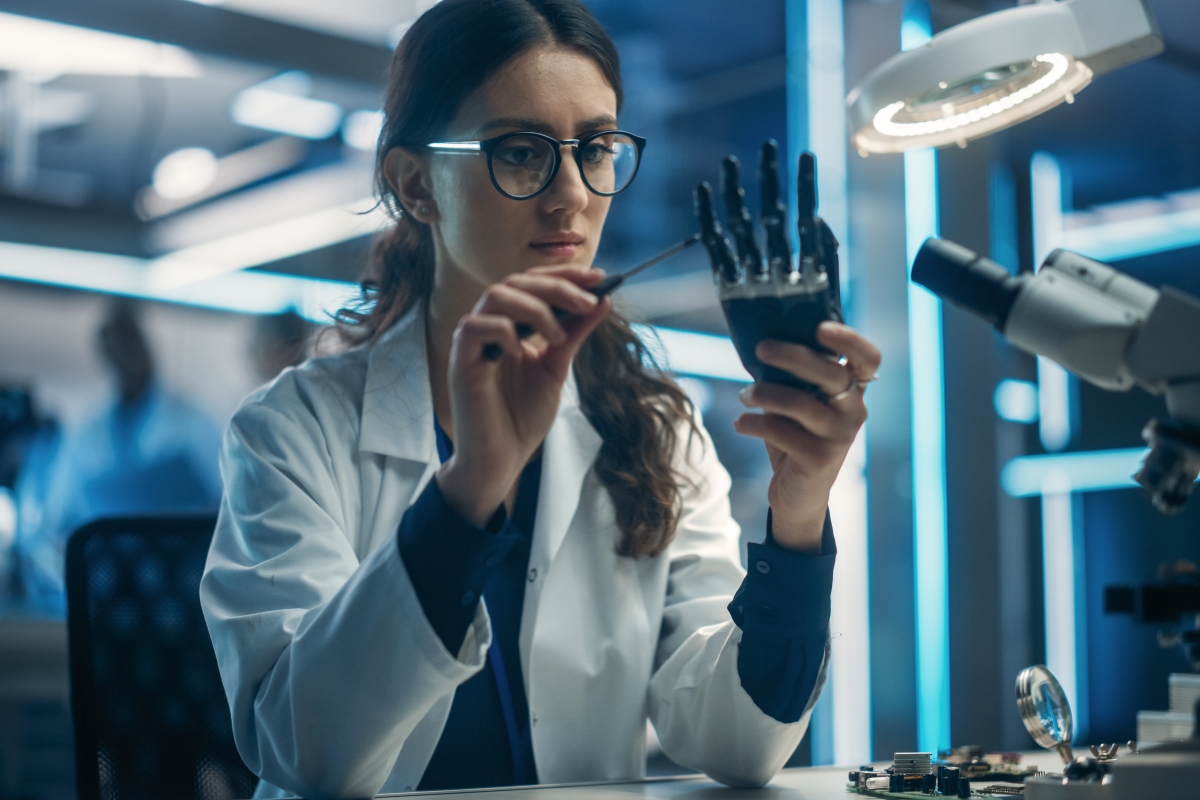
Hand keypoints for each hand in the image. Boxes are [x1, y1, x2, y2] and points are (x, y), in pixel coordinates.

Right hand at [437, 265, 610, 526]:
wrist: (502, 459)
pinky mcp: (460, 361)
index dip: (564, 275)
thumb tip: (601, 301)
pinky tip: (521, 352)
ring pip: (496, 295)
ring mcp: (472, 342)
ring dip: (535, 307)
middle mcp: (489, 326)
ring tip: (559, 336)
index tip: (600, 278)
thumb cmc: (522, 417)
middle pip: (516, 282)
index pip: (533, 283)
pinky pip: (476, 327)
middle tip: (589, 301)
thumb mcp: (557, 369)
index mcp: (511, 324)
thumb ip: (574, 334)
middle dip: (557, 287)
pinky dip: (504, 331)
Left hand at [733, 321, 879, 551]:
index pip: (868, 359)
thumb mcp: (798, 404)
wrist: (797, 495)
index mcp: (853, 391)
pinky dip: (754, 423)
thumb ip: (793, 378)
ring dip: (764, 393)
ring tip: (743, 395)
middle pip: (830, 373)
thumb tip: (762, 343)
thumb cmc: (795, 438)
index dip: (850, 340)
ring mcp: (839, 437)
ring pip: (800, 403)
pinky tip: (740, 423)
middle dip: (793, 356)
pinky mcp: (819, 460)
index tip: (819, 328)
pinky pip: (781, 432)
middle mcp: (854, 412)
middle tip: (761, 349)